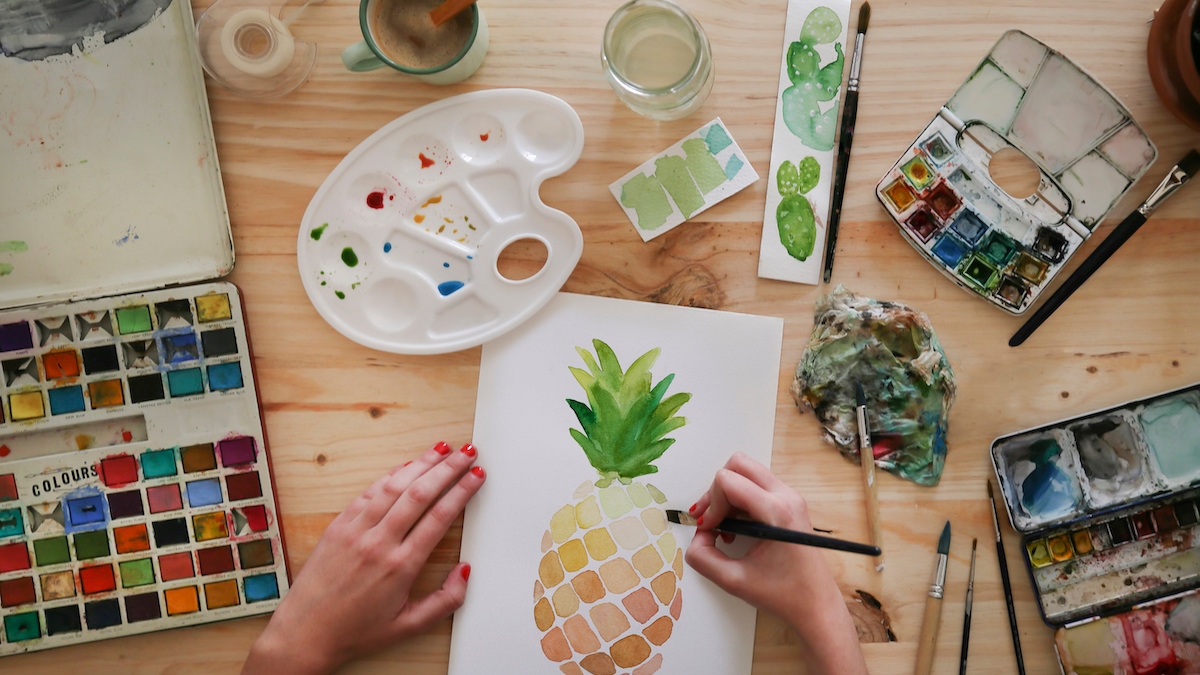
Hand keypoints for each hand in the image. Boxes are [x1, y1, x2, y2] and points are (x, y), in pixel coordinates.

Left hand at [243, 442, 485, 674]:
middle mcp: (379, 543)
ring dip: (421, 464)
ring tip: (442, 449)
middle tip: (467, 452)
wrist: (306, 632)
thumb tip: (465, 571)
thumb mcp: (409, 626)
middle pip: (421, 493)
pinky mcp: (338, 526)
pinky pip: (368, 493)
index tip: (477, 476)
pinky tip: (406, 465)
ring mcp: (356, 530)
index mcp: (401, 566)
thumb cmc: (356, 631)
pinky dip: (390, 475)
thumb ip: (445, 601)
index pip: (440, 516)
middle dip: (448, 468)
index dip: (462, 491)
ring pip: (394, 486)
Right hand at [685, 453, 865, 674]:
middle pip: (738, 464)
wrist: (817, 605)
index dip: (710, 503)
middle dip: (716, 490)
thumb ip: (703, 557)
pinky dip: (739, 499)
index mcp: (777, 511)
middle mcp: (787, 496)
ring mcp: (791, 497)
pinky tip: (737, 527)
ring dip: (727, 494)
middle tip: (709, 519)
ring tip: (723, 527)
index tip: (709, 529)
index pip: (728, 481)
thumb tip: (696, 536)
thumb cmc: (784, 595)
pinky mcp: (790, 503)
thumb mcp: (734, 580)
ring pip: (747, 472)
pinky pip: (756, 485)